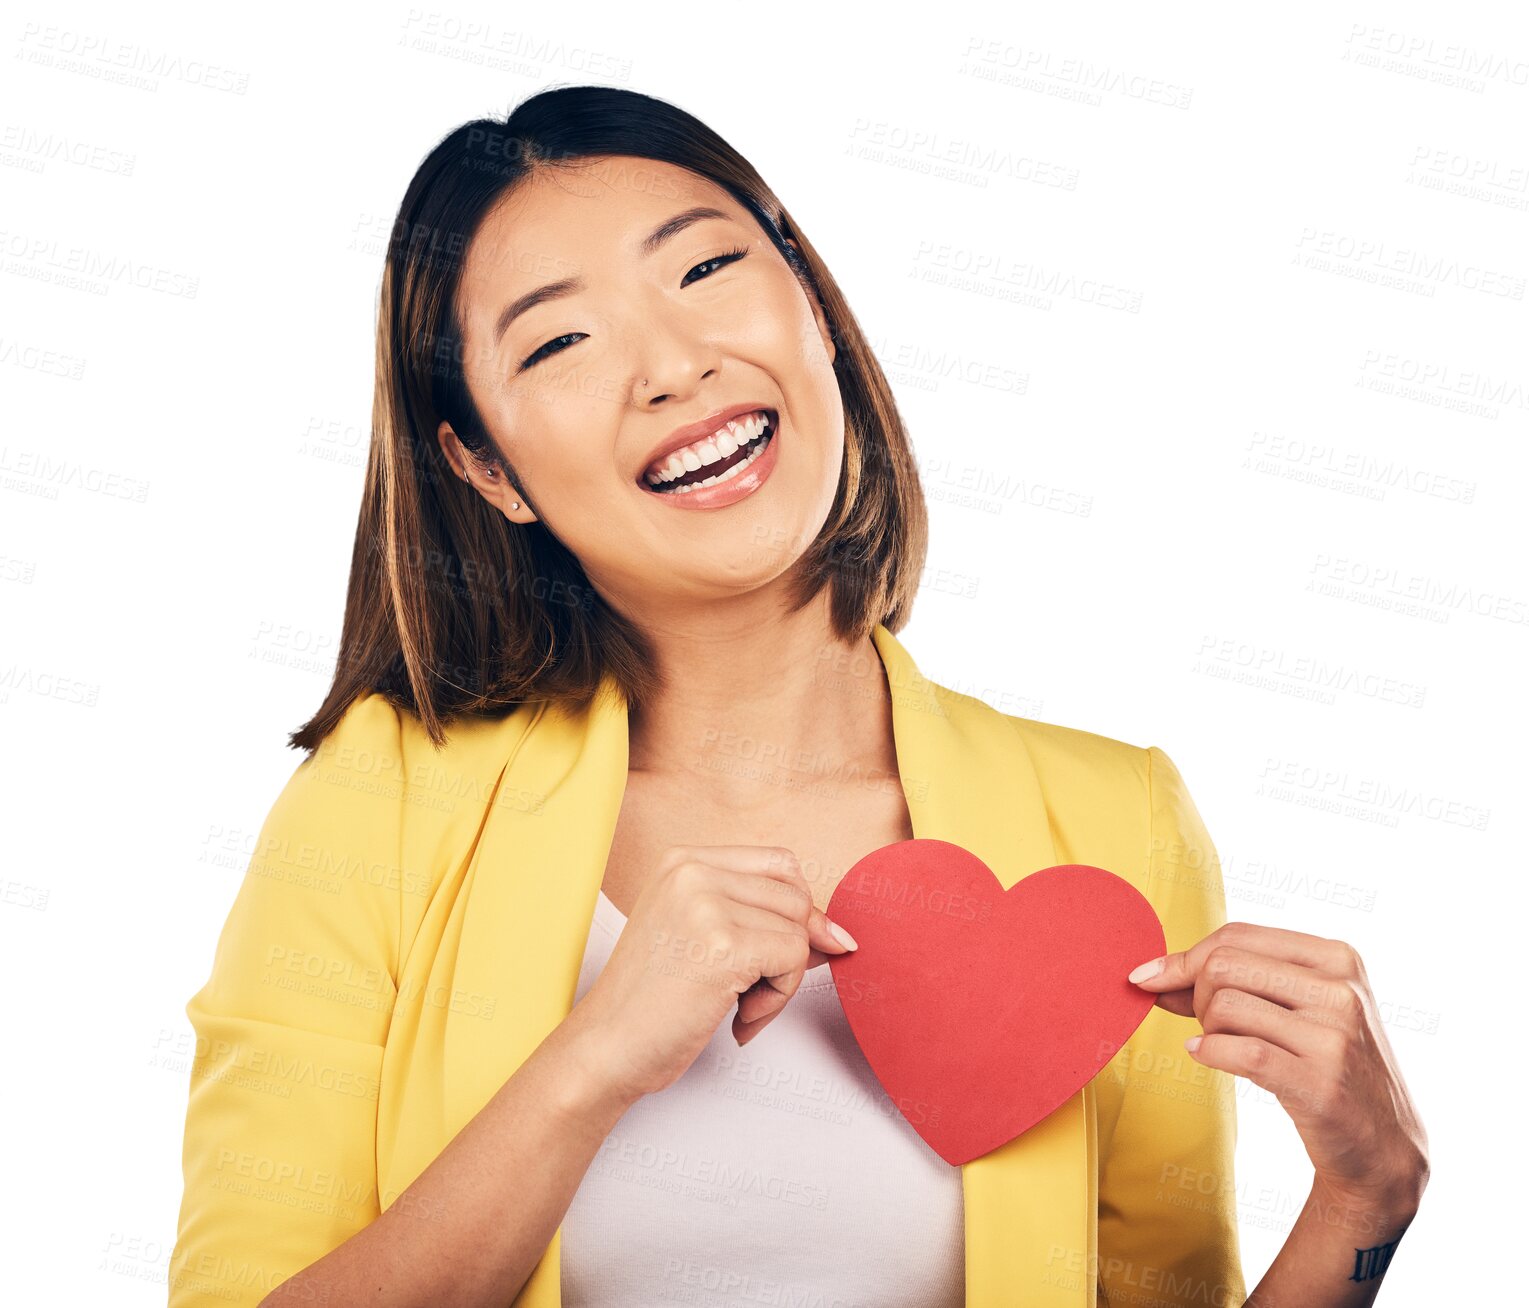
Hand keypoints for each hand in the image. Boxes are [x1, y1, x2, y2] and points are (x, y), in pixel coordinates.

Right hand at [575, 845, 857, 1103]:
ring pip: (800, 929)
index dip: (795, 912)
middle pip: (796, 896)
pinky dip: (778, 999)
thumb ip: (762, 922)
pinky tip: (738, 1019)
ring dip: (782, 980)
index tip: (781, 954)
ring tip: (739, 1006)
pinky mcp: (723, 945)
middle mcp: (692, 870)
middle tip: (751, 991)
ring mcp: (706, 904)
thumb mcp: (702, 939)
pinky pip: (794, 958)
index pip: (780, 864)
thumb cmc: (652, 1003)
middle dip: (790, 950)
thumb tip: (840, 933)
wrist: (606, 1049)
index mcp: (683, 860)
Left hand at [1127, 921, 1428, 1209]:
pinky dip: (1209, 1051)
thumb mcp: (1294, 1010)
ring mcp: (1335, 1036)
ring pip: (1224, 1005)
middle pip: (1224, 966)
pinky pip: (1238, 1050)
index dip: (1185, 957)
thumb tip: (1152, 974)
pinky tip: (1206, 1055)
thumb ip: (1232, 983)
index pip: (1238, 936)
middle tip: (1210, 1025)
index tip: (1149, 977)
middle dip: (1197, 995)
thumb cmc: (1325, 1066)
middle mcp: (1341, 990)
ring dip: (1207, 1029)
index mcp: (1337, 958)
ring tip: (1226, 1046)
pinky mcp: (1320, 1082)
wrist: (1382, 1146)